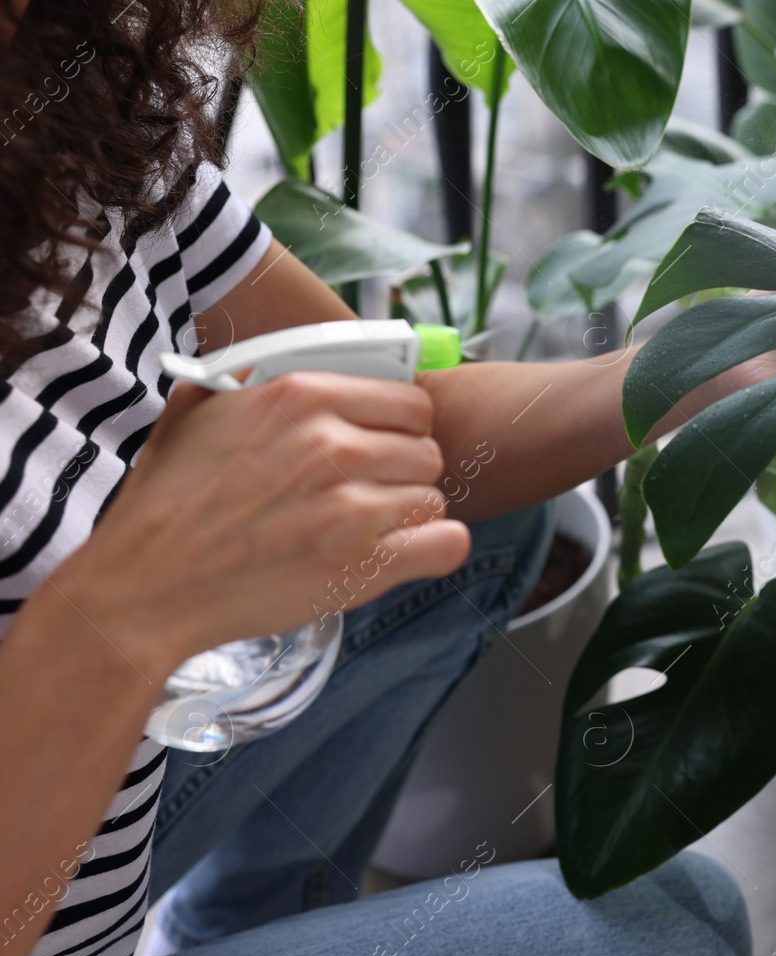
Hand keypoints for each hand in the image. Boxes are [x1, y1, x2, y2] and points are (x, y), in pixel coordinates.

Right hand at [51, 372, 469, 676]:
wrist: (145, 586)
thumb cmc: (169, 503)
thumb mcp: (201, 412)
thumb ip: (257, 382)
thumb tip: (292, 366)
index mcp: (301, 396)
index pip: (409, 400)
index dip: (399, 428)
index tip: (381, 447)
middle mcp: (333, 444)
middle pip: (426, 450)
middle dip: (403, 473)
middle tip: (368, 495)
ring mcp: (352, 507)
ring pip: (434, 498)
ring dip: (409, 516)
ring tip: (366, 530)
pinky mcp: (365, 565)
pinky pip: (447, 544)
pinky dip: (433, 551)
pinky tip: (403, 554)